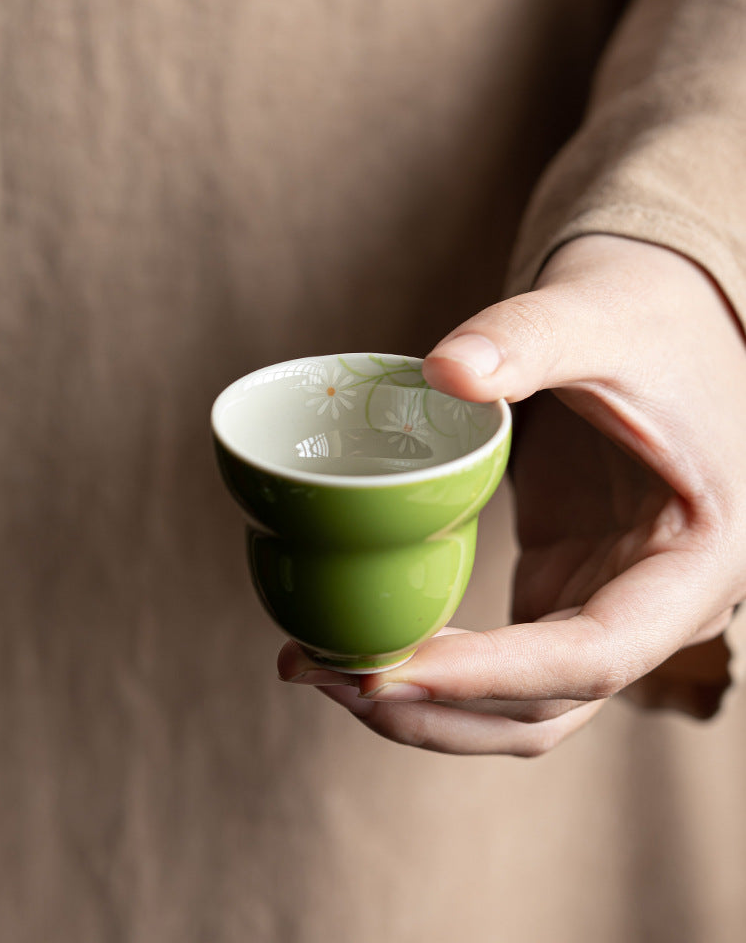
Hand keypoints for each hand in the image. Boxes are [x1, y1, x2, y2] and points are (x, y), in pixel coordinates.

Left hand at [278, 235, 745, 753]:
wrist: (658, 327)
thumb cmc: (648, 321)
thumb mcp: (601, 316)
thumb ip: (529, 335)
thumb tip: (439, 370)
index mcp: (699, 560)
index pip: (599, 654)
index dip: (494, 674)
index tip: (392, 669)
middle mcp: (659, 609)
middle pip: (545, 705)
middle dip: (435, 707)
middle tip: (329, 676)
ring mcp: (606, 608)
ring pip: (518, 707)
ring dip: (426, 708)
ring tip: (326, 673)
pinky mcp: (563, 592)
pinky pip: (501, 666)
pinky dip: (436, 672)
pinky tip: (367, 648)